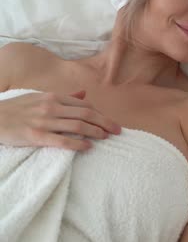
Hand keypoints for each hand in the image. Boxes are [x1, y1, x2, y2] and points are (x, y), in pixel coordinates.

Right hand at [0, 90, 120, 149]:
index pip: (84, 105)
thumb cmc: (16, 109)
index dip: (100, 113)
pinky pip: (62, 140)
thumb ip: (63, 97)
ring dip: (96, 132)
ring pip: (78, 126)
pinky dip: (78, 144)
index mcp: (53, 97)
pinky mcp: (36, 136)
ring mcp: (44, 121)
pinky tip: (88, 147)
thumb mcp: (39, 97)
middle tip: (118, 130)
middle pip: (86, 114)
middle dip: (105, 122)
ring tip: (106, 137)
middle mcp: (51, 107)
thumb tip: (84, 94)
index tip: (110, 121)